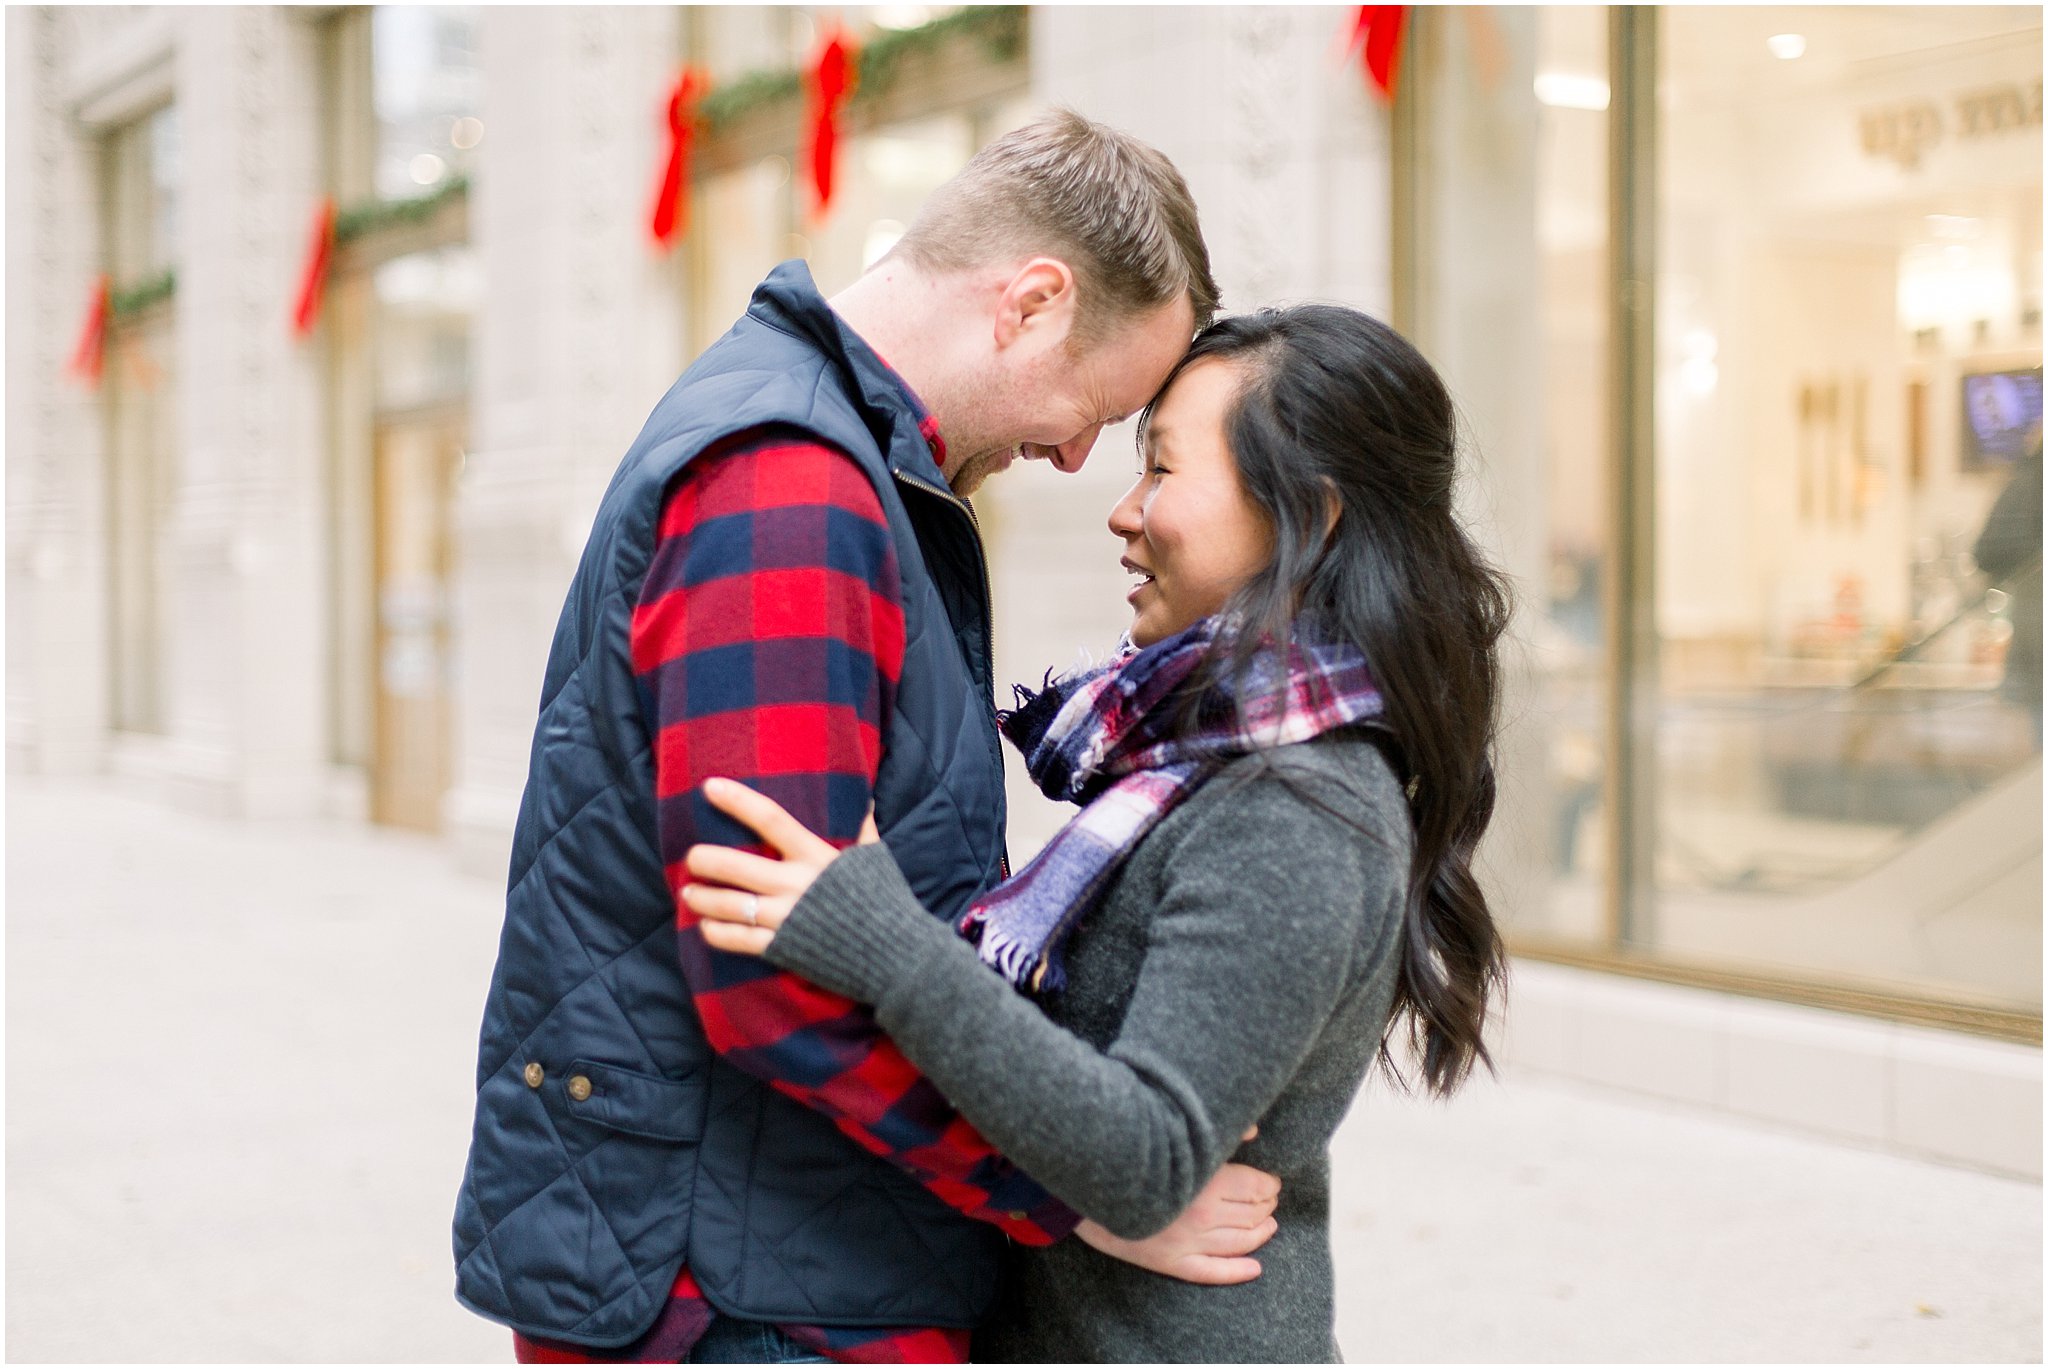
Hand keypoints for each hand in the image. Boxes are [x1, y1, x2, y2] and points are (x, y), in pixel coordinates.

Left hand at [681, 777, 879, 956]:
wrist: (898, 957)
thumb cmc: (886, 903)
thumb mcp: (876, 859)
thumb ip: (864, 829)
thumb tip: (866, 798)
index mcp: (817, 857)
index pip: (771, 819)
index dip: (739, 801)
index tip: (710, 786)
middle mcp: (797, 885)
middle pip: (735, 864)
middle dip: (704, 859)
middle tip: (692, 858)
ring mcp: (786, 918)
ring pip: (728, 904)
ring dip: (701, 898)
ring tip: (689, 894)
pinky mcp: (782, 949)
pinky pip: (737, 940)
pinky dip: (716, 932)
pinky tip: (706, 926)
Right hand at [1076, 1146, 1280, 1285]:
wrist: (1086, 1189)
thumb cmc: (1133, 1158)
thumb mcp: (1173, 1139)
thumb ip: (1215, 1135)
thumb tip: (1253, 1132)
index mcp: (1205, 1181)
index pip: (1254, 1187)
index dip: (1269, 1184)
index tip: (1272, 1181)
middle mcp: (1202, 1215)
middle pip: (1250, 1213)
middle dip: (1267, 1206)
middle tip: (1271, 1200)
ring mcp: (1188, 1242)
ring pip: (1239, 1242)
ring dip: (1260, 1233)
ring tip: (1270, 1225)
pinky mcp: (1172, 1262)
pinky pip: (1212, 1272)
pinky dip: (1237, 1271)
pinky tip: (1255, 1268)